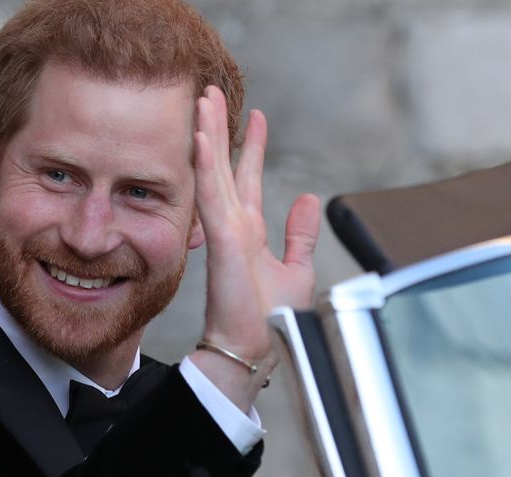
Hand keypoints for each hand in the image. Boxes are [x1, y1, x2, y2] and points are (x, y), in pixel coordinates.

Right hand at [191, 86, 319, 402]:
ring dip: (208, 136)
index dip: (251, 146)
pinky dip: (206, 166)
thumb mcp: (296, 269)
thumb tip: (308, 199)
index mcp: (249, 232)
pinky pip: (211, 196)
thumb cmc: (270, 320)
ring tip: (204, 101)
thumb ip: (300, 234)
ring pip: (213, 173)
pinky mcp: (222, 242)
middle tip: (212, 92)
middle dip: (219, 129)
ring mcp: (225, 232)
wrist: (255, 350)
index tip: (255, 116)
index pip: (247, 179)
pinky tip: (201, 139)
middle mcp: (233, 227)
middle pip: (224, 167)